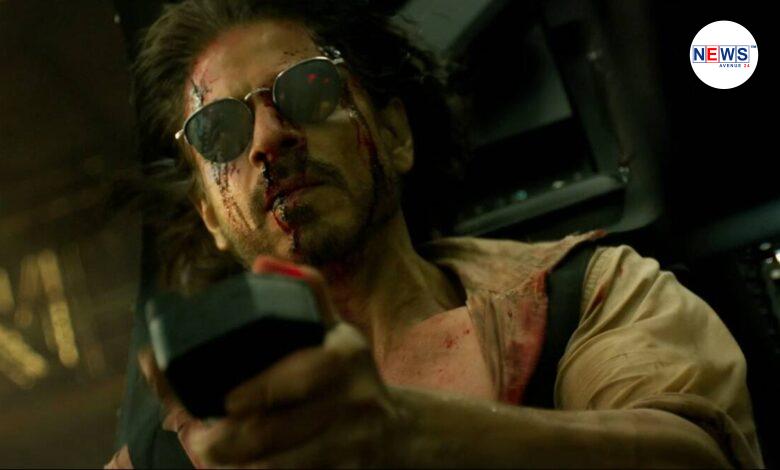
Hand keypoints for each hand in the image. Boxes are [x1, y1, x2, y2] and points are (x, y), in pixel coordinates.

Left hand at [184, 255, 412, 467]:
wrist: (397, 433)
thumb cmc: (351, 375)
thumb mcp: (336, 331)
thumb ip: (304, 295)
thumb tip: (261, 265)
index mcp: (345, 356)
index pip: (297, 375)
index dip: (258, 391)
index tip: (226, 401)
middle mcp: (352, 400)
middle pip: (273, 431)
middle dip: (226, 439)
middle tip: (200, 438)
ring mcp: (349, 444)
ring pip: (274, 465)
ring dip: (235, 464)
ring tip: (211, 453)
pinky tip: (241, 468)